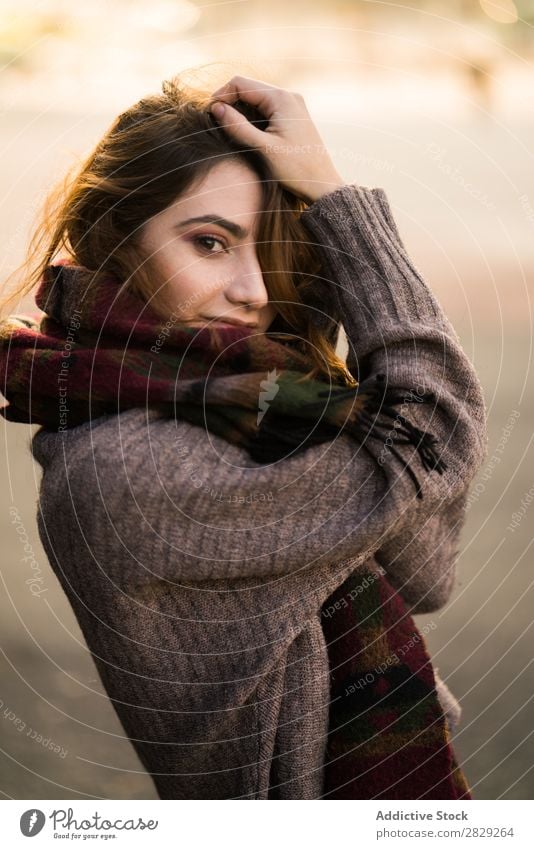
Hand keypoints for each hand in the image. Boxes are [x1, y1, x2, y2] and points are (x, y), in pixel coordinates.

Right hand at [208, 75, 347, 203]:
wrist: (322, 186)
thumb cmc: (296, 169)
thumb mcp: (263, 149)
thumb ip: (238, 127)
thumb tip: (215, 108)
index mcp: (281, 99)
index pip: (240, 83)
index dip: (221, 96)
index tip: (209, 115)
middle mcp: (288, 96)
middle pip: (248, 88)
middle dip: (230, 103)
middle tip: (217, 124)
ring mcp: (292, 106)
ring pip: (256, 99)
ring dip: (240, 112)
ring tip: (230, 132)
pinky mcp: (292, 118)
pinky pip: (266, 110)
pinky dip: (252, 118)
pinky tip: (246, 135)